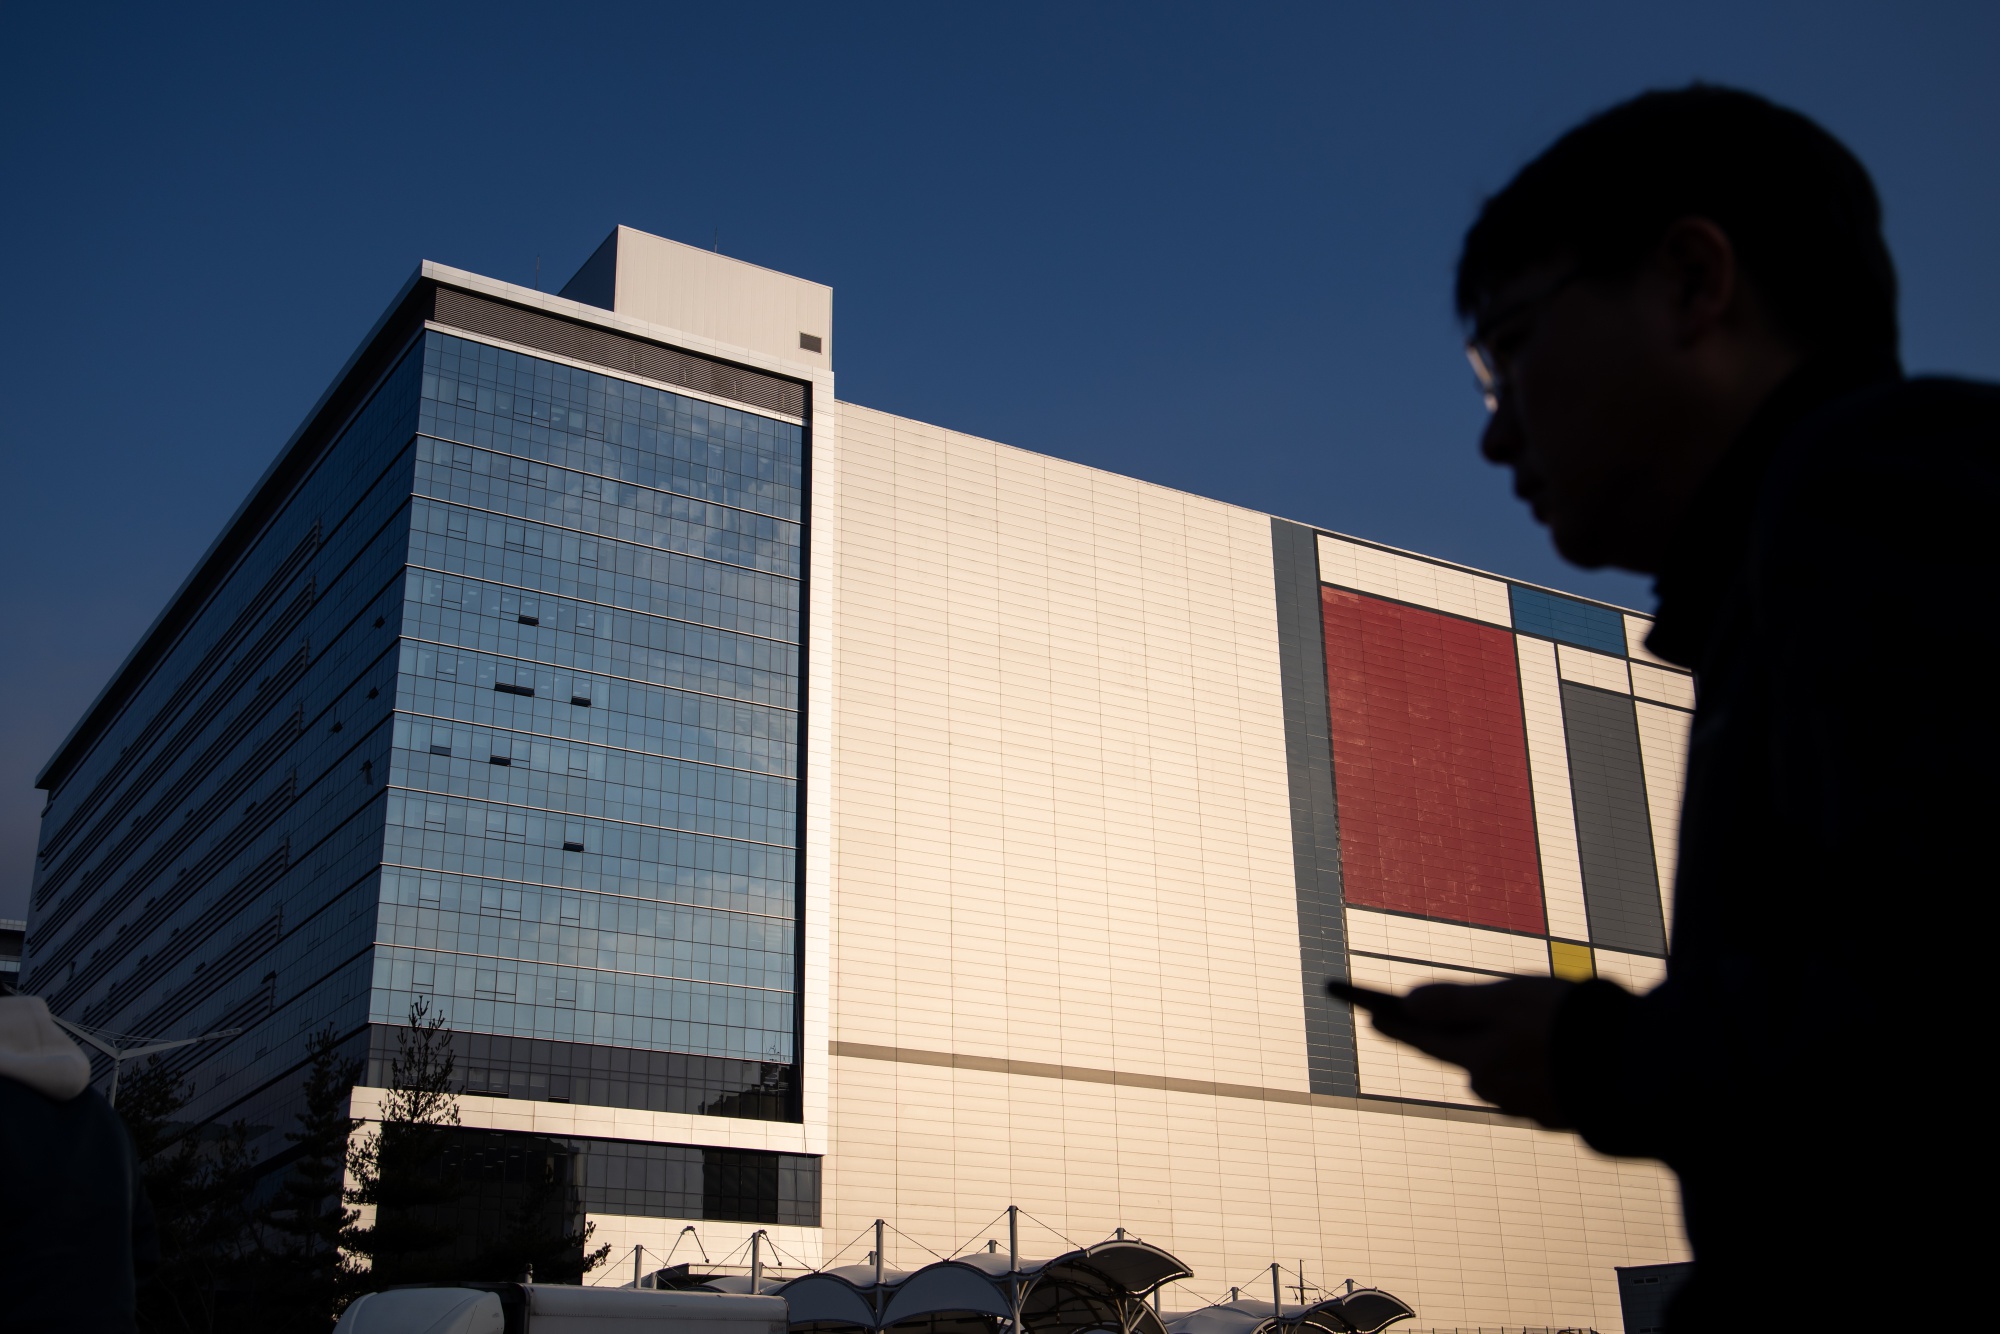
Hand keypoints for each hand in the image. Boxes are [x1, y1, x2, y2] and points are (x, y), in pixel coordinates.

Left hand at [1369, 977, 1573, 1127]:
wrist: (1641, 1073)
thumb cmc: (1569, 1028)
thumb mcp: (1507, 1000)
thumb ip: (1455, 1002)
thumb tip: (1407, 1003)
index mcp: (1477, 1062)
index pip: (1425, 1039)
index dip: (1396, 1022)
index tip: (1369, 1014)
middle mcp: (1496, 1089)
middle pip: (1462, 1055)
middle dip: (1448, 1033)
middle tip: (1423, 1015)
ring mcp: (1528, 1105)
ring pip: (1499, 1069)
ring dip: (1497, 1049)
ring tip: (1505, 1024)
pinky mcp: (1560, 1112)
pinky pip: (1533, 1082)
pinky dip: (1532, 1065)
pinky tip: (1547, 1051)